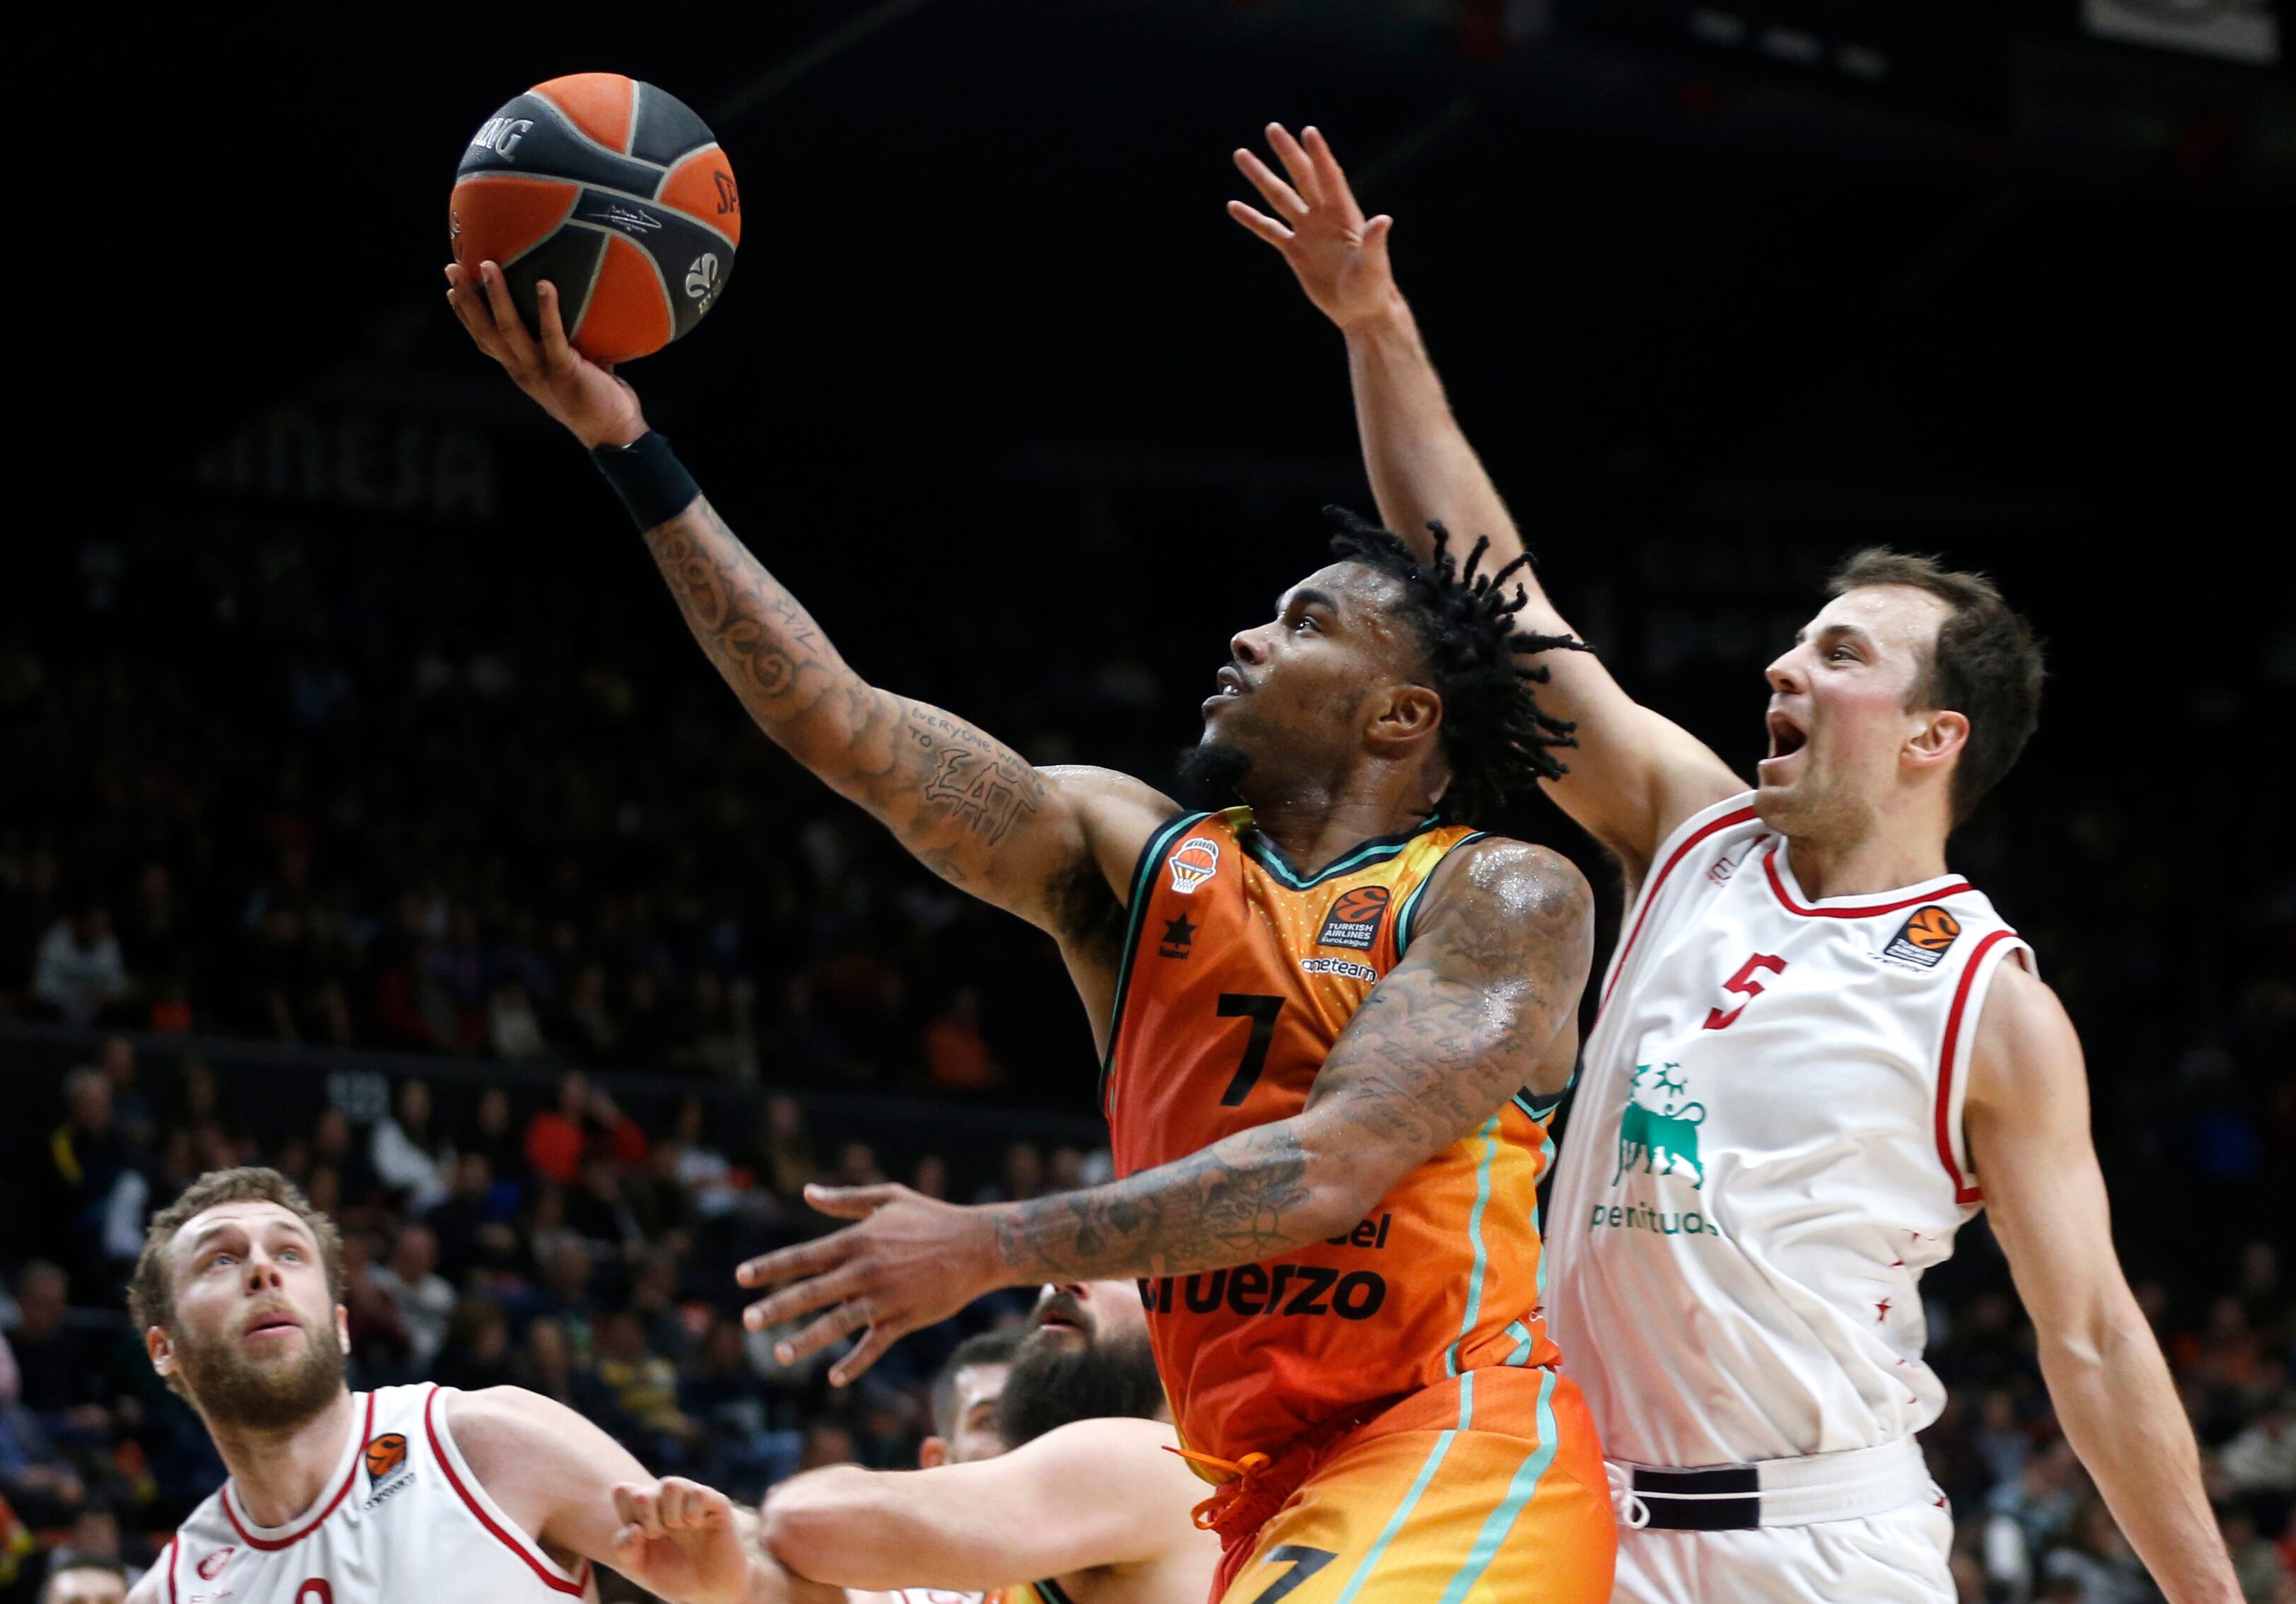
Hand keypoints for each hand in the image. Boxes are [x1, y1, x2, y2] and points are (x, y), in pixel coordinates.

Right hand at [445, 260, 647, 448]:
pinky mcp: (564, 370)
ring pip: (509, 330)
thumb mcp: (568, 368)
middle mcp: (522, 370)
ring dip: (497, 296)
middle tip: (452, 268)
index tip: (451, 289)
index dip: (465, 316)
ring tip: (487, 265)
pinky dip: (547, 310)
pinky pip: (552, 336)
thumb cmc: (597, 397)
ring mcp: (541, 371)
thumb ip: (564, 344)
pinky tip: (544, 285)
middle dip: (467, 299)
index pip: (485, 340)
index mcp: (520, 370)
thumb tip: (578, 308)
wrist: (612, 433)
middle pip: (486, 331)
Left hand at [610, 1477, 754, 1603]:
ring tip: (678, 1528)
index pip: (623, 1491)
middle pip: (643, 1491)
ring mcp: (692, 1499)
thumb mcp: (642, 1567)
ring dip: (668, 1513)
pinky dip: (693, 1513)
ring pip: (670, 1484)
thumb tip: (634, 1528)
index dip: (625, 1513)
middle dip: (645, 1518)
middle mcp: (667, 1500)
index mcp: (646, 1510)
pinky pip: (699, 1493)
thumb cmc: (676, 1576)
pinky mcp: (717, 1504)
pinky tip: (697, 1525)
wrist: (710, 1590)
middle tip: (658, 1535)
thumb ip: (626, 1548)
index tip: (639, 1536)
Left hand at [736, 1184, 1002, 1386]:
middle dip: (777, 1307)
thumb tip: (808, 1192)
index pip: (805, 1256)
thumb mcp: (889, 1198)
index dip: (771, 1267)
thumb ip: (846, 1198)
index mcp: (858, 1240)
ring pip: (837, 1323)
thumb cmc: (932, 1217)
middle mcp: (865, 1270)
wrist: (978, 1245)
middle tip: (748, 1320)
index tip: (742, 1277)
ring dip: (806, 1340)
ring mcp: (884, 1298)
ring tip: (778, 1353)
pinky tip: (835, 1378)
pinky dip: (855, 1362)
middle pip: (812, 1292)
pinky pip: (874, 1345)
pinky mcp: (904, 1319)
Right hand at [1229, 124, 1399, 331]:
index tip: (1308, 131)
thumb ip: (1374, 242)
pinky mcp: (1294, 251)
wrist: (1360, 311)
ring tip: (1241, 155)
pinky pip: (1269, 230)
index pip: (1329, 178)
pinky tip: (1234, 206)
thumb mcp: (1375, 265)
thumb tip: (1383, 220)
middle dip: (1287, 153)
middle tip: (1272, 128)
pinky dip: (1252, 219)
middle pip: (1301, 178)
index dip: (1319, 155)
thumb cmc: (1373, 288)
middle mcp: (1323, 216)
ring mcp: (1307, 231)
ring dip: (1261, 178)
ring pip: (1280, 198)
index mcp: (1344, 214)